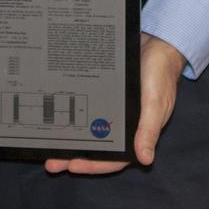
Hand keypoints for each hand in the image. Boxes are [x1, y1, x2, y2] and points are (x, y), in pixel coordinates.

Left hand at [44, 33, 185, 175]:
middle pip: (97, 149)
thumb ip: (149, 130)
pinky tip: (59, 116)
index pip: (114, 159)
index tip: (72, 165)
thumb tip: (146, 159)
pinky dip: (75, 115)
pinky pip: (88, 110)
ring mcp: (112, 111)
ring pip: (89, 131)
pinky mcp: (104, 96)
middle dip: (74, 157)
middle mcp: (123, 126)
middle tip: (52, 163)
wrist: (156, 43)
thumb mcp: (155, 103)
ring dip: (72, 139)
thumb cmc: (160, 75)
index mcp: (137, 134)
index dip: (94, 166)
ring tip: (49, 143)